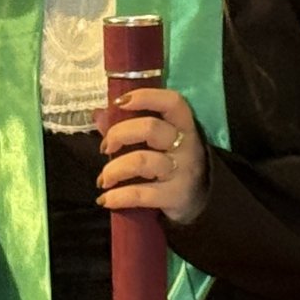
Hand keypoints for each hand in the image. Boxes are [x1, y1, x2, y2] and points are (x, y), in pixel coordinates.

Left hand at [96, 86, 208, 225]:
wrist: (201, 201)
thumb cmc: (173, 161)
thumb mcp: (159, 141)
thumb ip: (129, 126)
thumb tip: (99, 114)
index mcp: (183, 125)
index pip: (172, 102)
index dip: (145, 97)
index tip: (119, 102)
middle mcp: (186, 145)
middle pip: (150, 128)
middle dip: (119, 134)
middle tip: (105, 147)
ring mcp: (182, 172)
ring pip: (141, 161)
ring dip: (114, 169)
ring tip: (104, 180)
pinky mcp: (175, 196)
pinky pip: (141, 194)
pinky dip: (118, 196)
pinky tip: (105, 199)